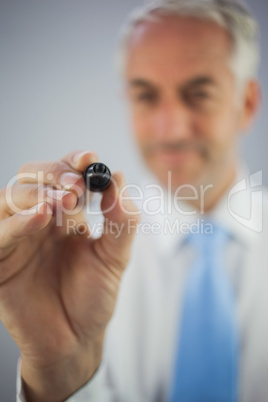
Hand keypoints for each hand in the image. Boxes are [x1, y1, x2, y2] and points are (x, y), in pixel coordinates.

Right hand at [0, 150, 138, 400]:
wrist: (75, 340)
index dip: (73, 162)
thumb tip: (118, 178)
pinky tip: (40, 216)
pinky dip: (17, 221)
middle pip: (32, 177)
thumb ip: (121, 220)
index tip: (90, 158)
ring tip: (64, 202)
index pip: (63, 174)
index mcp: (65, 215)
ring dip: (37, 192)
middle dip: (54, 174)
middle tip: (77, 187)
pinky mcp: (1, 261)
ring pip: (10, 196)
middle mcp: (39, 220)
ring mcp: (17, 238)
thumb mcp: (115, 257)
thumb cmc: (93, 297)